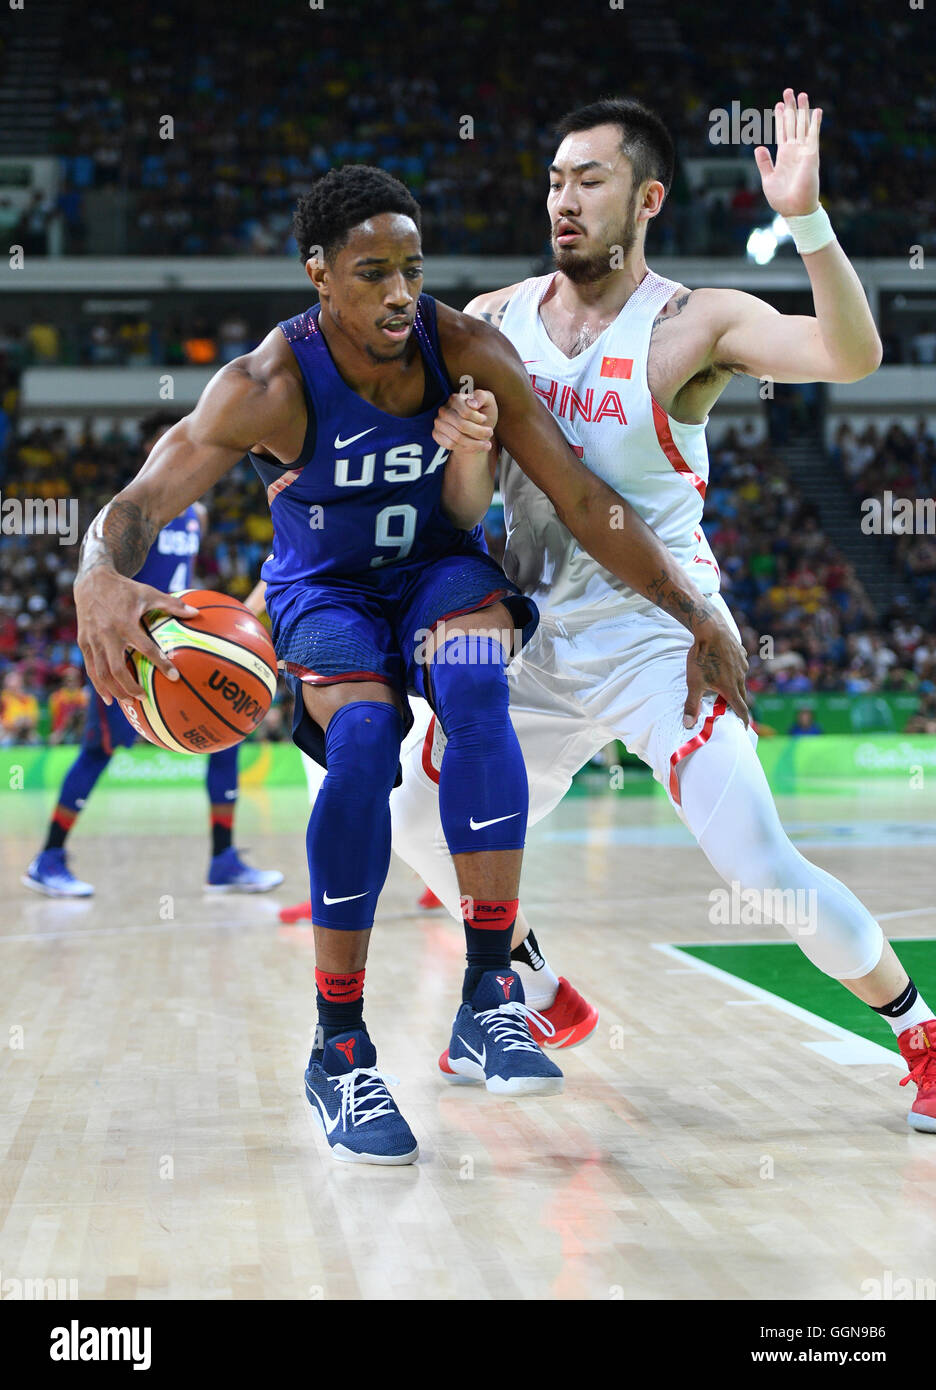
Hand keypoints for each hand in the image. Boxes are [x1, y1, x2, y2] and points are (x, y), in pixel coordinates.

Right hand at [74, 568, 197, 704]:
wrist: (92, 581)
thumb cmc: (125, 589)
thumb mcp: (149, 593)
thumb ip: (172, 604)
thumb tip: (196, 613)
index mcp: (125, 623)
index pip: (145, 647)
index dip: (160, 662)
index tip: (174, 677)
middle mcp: (107, 634)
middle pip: (116, 668)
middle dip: (129, 686)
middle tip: (144, 697)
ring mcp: (92, 640)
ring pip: (101, 672)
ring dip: (114, 689)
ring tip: (128, 702)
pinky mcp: (83, 642)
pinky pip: (91, 668)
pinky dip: (98, 684)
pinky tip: (108, 697)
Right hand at [432, 389, 496, 454]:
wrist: (477, 430)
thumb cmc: (483, 414)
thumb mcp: (488, 402)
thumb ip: (482, 397)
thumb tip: (472, 403)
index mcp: (455, 399)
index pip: (465, 412)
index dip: (477, 418)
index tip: (484, 419)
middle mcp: (444, 410)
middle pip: (461, 426)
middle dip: (479, 432)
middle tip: (490, 433)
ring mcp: (439, 422)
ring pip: (457, 438)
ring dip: (475, 443)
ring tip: (486, 444)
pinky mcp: (436, 434)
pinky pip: (450, 445)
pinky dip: (465, 448)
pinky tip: (473, 446)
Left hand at [684, 612, 749, 727]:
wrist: (711, 630)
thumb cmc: (702, 658)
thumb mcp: (694, 683)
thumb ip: (692, 705)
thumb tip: (688, 725)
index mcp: (730, 688)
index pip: (741, 709)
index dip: (743, 720)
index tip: (745, 727)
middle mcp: (740, 677)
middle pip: (742, 695)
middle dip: (738, 703)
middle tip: (733, 708)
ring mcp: (742, 664)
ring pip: (741, 679)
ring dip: (736, 685)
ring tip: (727, 685)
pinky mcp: (741, 653)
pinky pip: (741, 665)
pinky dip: (736, 669)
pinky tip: (727, 665)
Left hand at [754, 89, 820, 218]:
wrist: (795, 209)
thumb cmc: (782, 199)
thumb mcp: (768, 179)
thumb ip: (764, 163)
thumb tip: (758, 146)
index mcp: (783, 156)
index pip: (782, 132)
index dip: (780, 118)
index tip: (778, 105)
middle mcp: (794, 151)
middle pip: (792, 124)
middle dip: (790, 108)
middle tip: (788, 91)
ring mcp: (803, 151)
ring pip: (803, 125)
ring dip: (802, 110)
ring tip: (801, 94)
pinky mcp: (811, 154)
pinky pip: (813, 135)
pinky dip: (815, 122)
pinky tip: (816, 110)